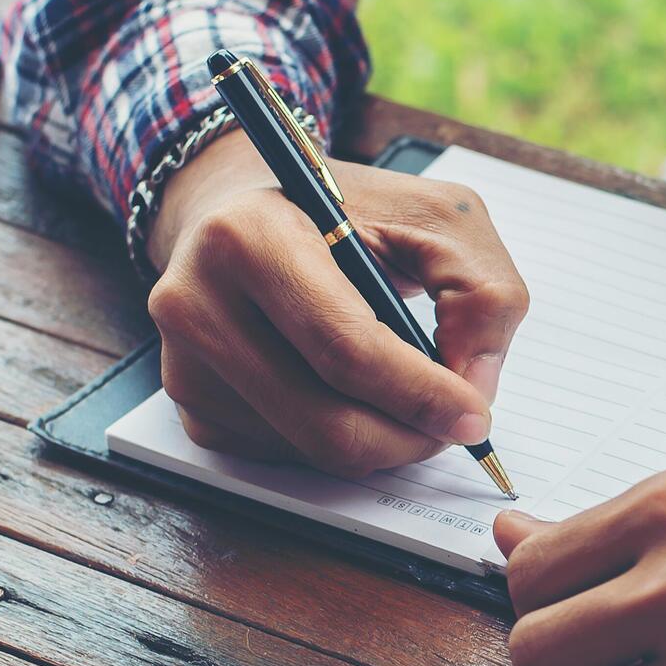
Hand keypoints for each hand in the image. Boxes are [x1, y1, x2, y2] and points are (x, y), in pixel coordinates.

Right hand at [143, 135, 528, 475]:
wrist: (246, 210)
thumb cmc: (346, 212)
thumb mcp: (436, 217)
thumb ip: (481, 291)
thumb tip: (473, 386)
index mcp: (248, 237)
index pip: (344, 347)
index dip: (420, 395)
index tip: (474, 416)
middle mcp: (196, 302)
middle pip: (326, 422)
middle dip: (410, 437)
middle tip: (454, 423)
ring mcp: (184, 362)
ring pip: (311, 450)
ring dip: (381, 441)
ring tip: (406, 394)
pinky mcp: (191, 404)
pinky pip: (286, 455)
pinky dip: (339, 439)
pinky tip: (347, 389)